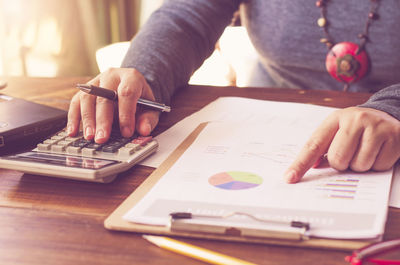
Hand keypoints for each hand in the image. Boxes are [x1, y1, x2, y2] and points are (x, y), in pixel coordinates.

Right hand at [67, 68, 159, 142]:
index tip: (126, 132)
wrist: (130, 88)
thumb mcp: (151, 109)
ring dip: (87, 120)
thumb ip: (148, 119)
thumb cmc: (140, 100)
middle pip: (104, 96)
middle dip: (103, 120)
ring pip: (87, 98)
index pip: (127, 93)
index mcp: (131, 77)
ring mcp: (96, 81)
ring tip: (90, 137)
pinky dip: (73, 118)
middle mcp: (112, 75)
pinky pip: (75, 102)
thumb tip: (144, 130)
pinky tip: (73, 132)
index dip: (126, 114)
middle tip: (102, 138)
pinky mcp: (84, 90)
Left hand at [285, 107, 399, 182]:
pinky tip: (380, 151)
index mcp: (335, 119)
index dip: (301, 163)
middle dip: (343, 164)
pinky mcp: (394, 137)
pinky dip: (378, 165)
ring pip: (359, 166)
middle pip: (337, 159)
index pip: (314, 145)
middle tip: (351, 153)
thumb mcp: (338, 132)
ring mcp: (376, 127)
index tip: (290, 177)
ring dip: (362, 166)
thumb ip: (324, 149)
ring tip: (367, 150)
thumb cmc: (358, 128)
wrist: (389, 115)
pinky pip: (379, 167)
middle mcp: (355, 119)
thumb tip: (312, 168)